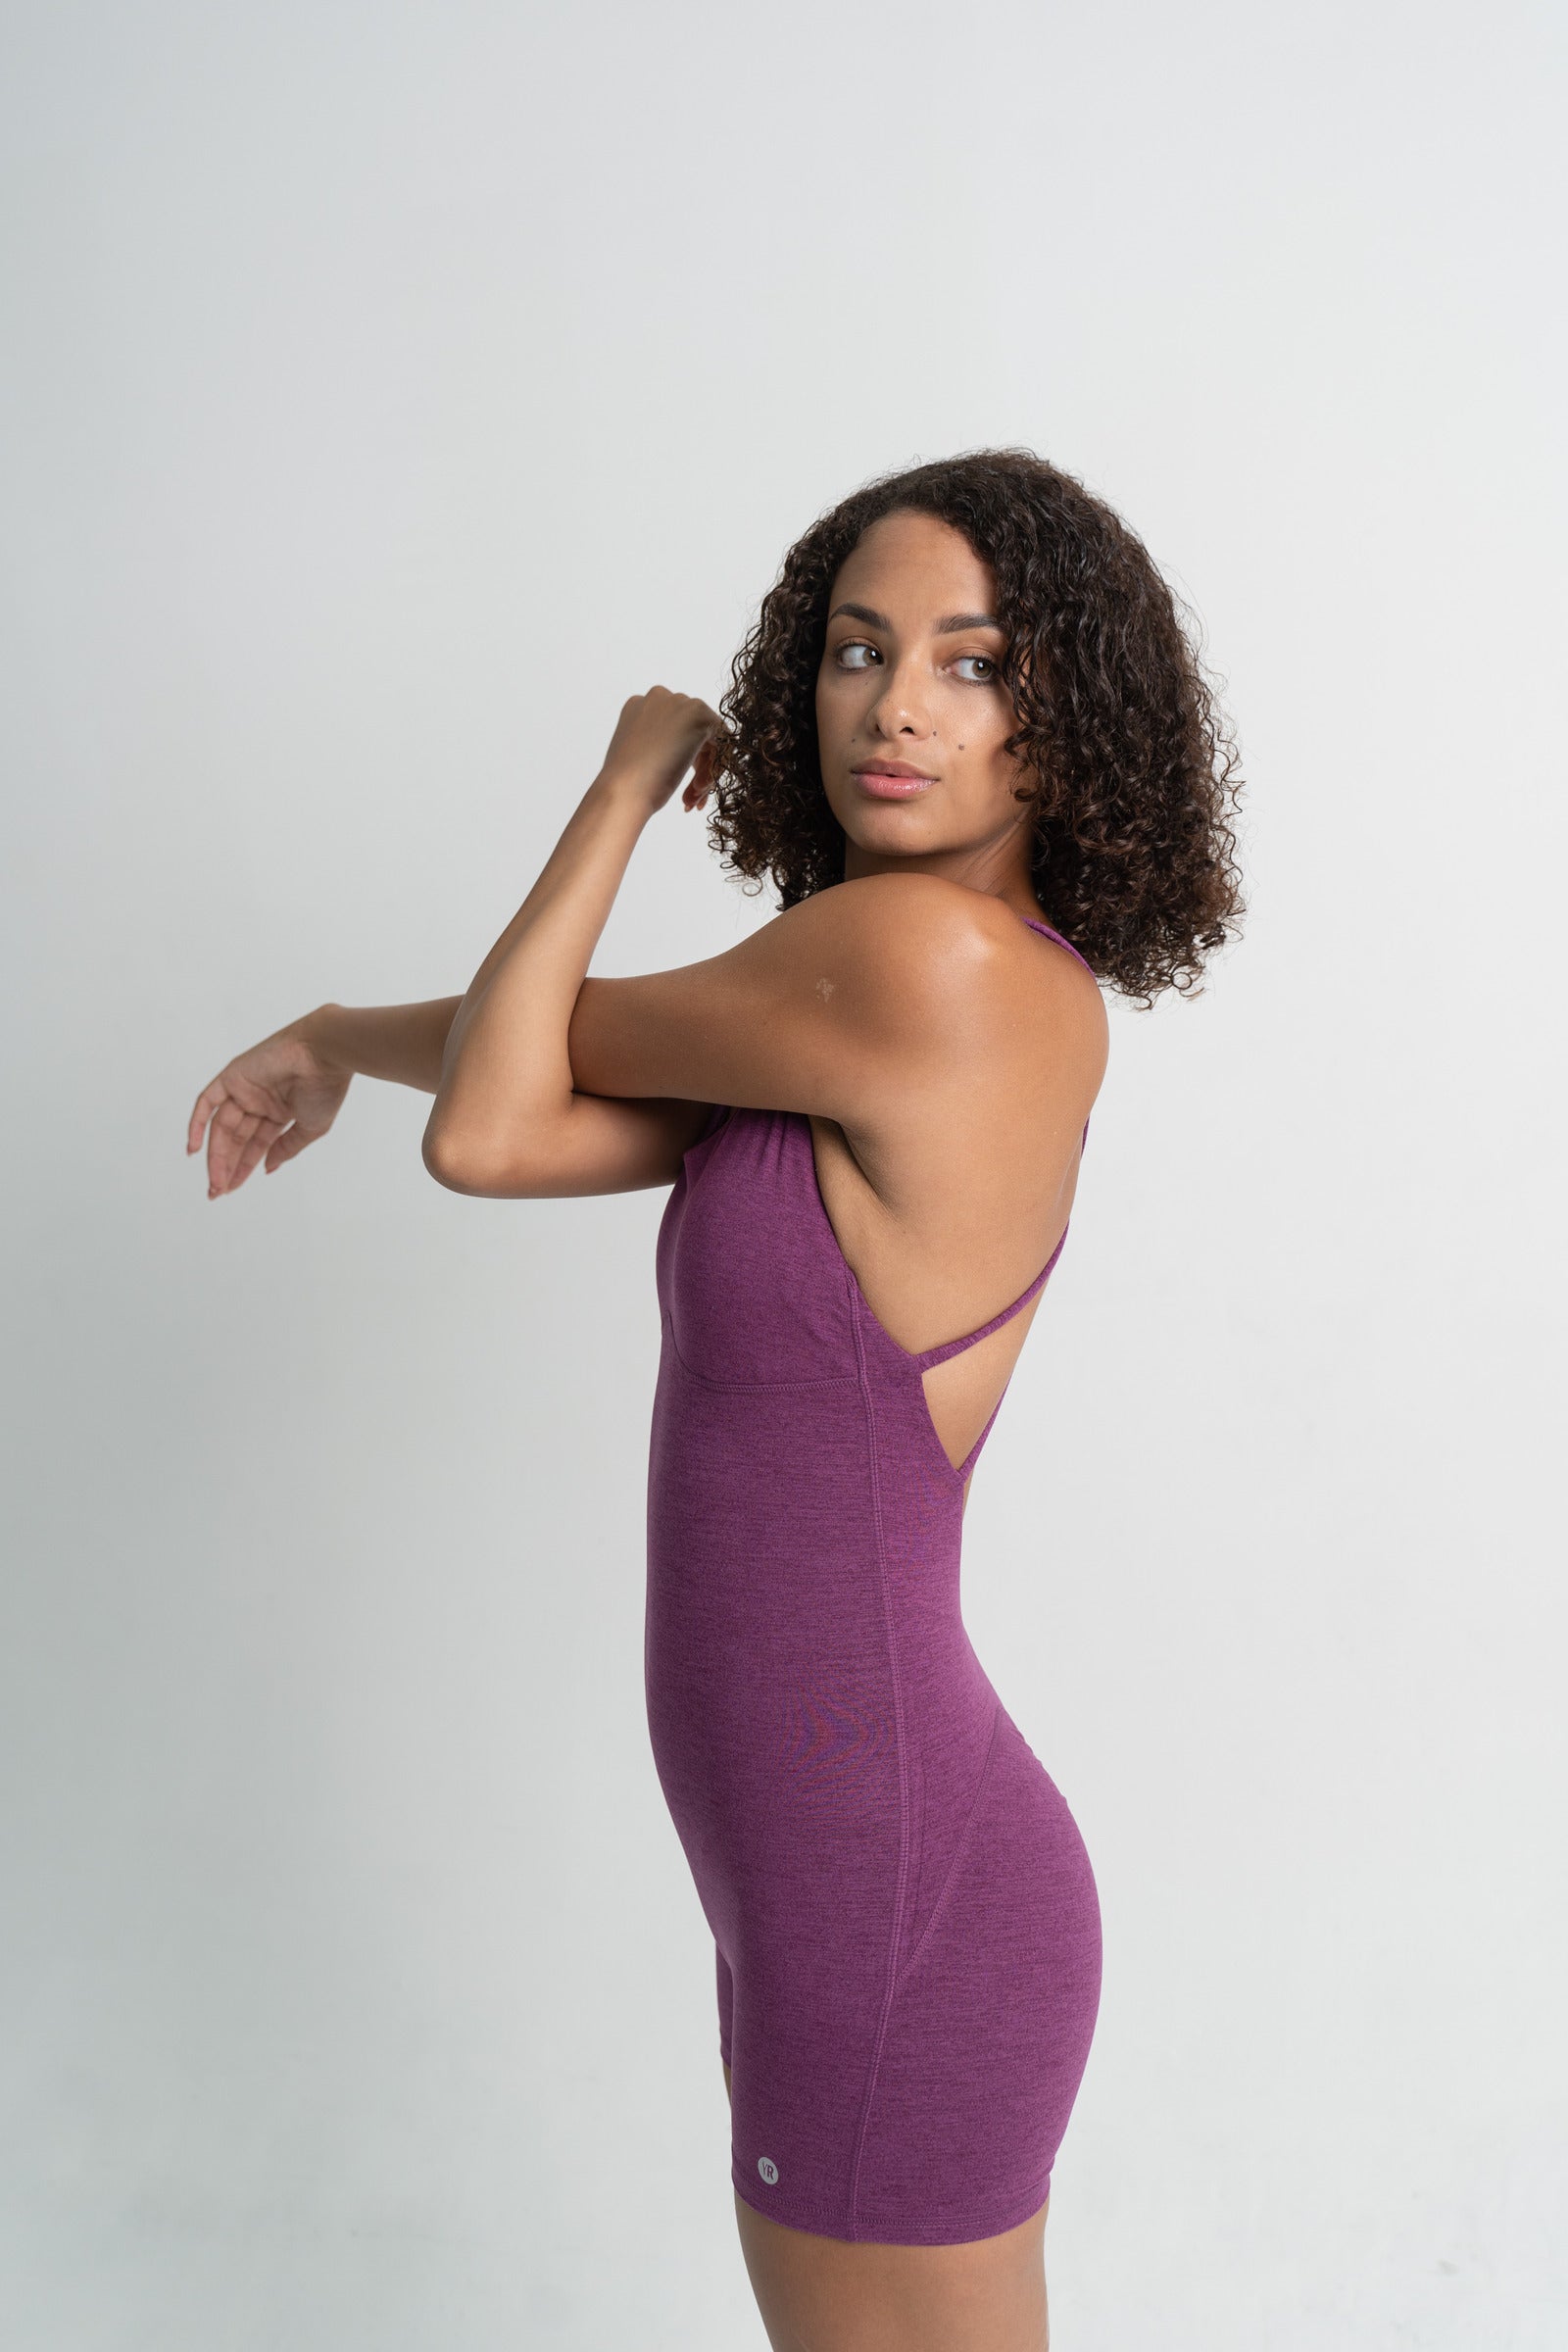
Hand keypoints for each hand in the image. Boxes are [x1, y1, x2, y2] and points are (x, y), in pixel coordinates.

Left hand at [186, 1012, 352, 1197]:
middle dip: (227, 1165)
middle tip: (218, 1191)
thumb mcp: (311, 1128)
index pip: (256, 1144)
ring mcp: (244, 1089)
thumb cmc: (325, 1089)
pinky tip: (193, 1149)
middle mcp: (259, 1101)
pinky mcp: (232, 1077)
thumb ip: (287, 1148)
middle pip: (236, 1138)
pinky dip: (196, 1123)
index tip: (232, 1189)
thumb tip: (267, 1167)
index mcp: (280, 1111)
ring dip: (215, 1154)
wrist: (323, 1055)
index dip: (243, 1167)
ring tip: (215, 1181)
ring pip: (222, 1127)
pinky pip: (207, 1102)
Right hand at [597, 686, 721, 815]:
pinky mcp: (699, 716)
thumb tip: (684, 749)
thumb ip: (661, 743)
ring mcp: (679, 704)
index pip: (675, 728)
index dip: (682, 759)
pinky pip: (723, 742)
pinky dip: (715, 768)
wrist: (624, 790)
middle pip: (695, 731)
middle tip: (691, 796)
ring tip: (693, 798)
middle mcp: (658, 698)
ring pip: (709, 738)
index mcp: (639, 706)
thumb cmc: (628, 783)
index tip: (680, 785)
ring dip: (705, 771)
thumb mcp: (642, 755)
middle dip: (698, 766)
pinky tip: (698, 788)